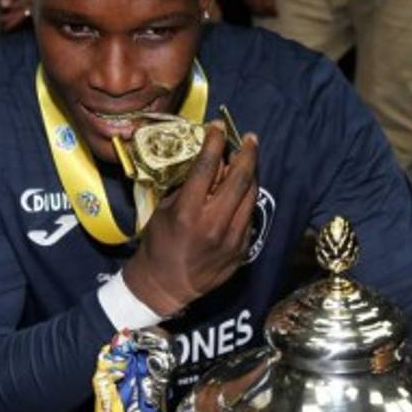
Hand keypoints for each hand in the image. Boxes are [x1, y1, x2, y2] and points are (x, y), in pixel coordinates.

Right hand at [123, 125, 259, 315]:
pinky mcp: (242, 249)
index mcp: (188, 212)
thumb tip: (211, 162)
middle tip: (249, 138)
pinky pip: (249, 215)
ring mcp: (232, 238)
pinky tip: (243, 189)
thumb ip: (189, 186)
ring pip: (250, 196)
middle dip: (246, 153)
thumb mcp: (165, 210)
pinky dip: (247, 198)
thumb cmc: (159, 243)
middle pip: (239, 179)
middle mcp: (213, 224)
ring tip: (249, 160)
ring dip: (252, 174)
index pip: (207, 167)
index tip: (218, 127)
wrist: (167, 285)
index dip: (215, 142)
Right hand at [237, 0, 296, 16]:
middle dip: (262, 13)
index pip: (268, 4)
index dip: (271, 12)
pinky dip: (247, 2)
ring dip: (254, 9)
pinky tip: (251, 1)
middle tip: (268, 15)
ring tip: (260, 11)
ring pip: (248, 3)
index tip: (276, 14)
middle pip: (257, 6)